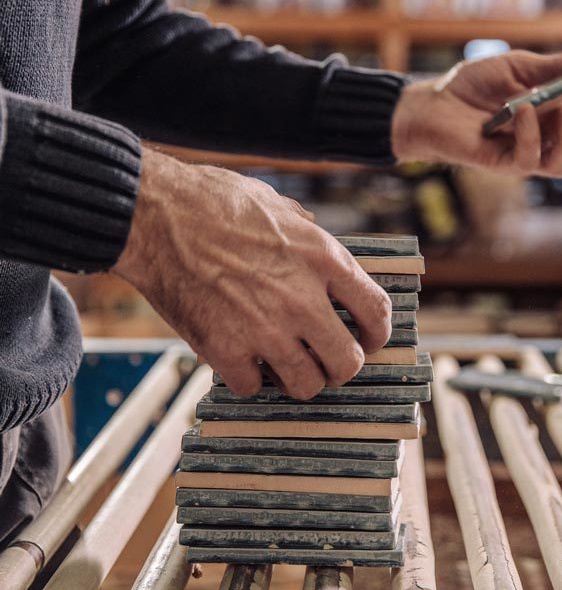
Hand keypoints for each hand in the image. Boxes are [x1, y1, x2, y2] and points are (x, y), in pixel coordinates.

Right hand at [112, 149, 391, 398]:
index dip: (379, 333)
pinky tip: (243, 360)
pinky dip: (250, 379)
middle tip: (327, 359)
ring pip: (306, 385)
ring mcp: (264, 328)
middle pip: (348, 361)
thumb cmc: (212, 200)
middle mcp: (302, 298)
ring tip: (286, 366)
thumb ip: (306, 230)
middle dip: (342, 365)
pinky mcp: (224, 349)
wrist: (154, 214)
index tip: (370, 340)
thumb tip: (318, 241)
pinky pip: (253, 388)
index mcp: (321, 257)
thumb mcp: (276, 203)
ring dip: (300, 379)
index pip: (376, 310)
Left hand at [392, 50, 561, 177]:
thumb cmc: (471, 86)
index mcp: (557, 113)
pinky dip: (532, 134)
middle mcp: (548, 139)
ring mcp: (527, 154)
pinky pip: (530, 161)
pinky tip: (522, 110)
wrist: (430, 103)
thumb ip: (556, 67)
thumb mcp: (517, 66)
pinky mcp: (503, 164)